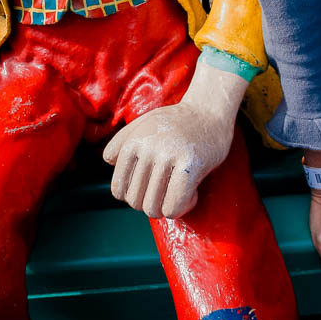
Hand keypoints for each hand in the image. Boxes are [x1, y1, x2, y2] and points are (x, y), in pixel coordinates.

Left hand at [103, 57, 244, 219]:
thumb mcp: (144, 123)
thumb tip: (109, 162)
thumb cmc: (176, 122)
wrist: (211, 110)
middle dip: (150, 203)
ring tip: (178, 191)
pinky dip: (181, 209)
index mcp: (134, 140)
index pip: (119, 189)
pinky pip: (174, 206)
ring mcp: (169, 155)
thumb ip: (121, 141)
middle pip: (135, 201)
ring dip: (166, 208)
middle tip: (166, 191)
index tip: (148, 189)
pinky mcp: (191, 164)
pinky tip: (191, 195)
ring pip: (153, 207)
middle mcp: (148, 147)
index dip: (132, 196)